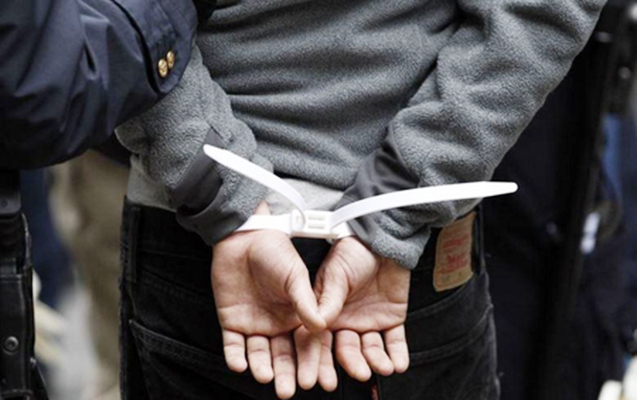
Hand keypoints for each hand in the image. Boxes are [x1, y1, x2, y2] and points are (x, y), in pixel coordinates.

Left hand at [211, 202, 325, 398]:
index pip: (307, 346)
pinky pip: (233, 345)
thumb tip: (321, 325)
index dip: (312, 363)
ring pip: (259, 354)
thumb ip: (306, 301)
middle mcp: (277, 325)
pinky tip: (240, 364)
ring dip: (262, 367)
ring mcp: (254, 325)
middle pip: (283, 356)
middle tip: (287, 390)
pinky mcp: (232, 322)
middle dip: (286, 374)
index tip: (315, 380)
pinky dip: (235, 356)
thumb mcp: (295, 275)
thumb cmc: (275, 251)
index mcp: (297, 316)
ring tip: (266, 376)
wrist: (243, 238)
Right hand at [314, 237, 410, 380]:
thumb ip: (329, 298)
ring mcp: (369, 322)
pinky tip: (398, 364)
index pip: (321, 340)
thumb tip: (317, 322)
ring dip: (376, 361)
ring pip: (371, 349)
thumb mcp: (337, 273)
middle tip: (358, 373)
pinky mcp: (391, 320)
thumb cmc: (354, 251)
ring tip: (382, 367)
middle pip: (347, 350)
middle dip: (352, 364)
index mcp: (326, 312)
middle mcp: (346, 321)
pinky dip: (397, 354)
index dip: (320, 358)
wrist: (385, 240)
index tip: (322, 375)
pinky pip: (395, 341)